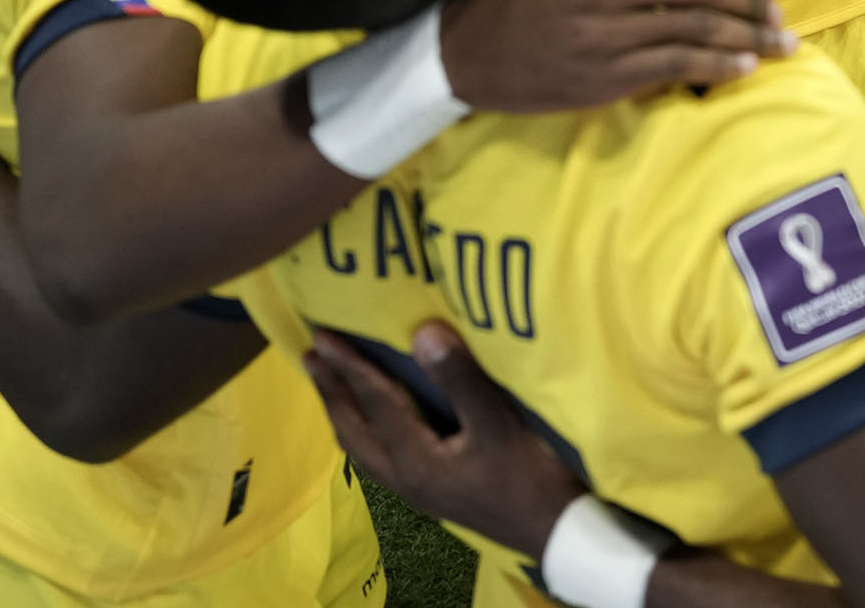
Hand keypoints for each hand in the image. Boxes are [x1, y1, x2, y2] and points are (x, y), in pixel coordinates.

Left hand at [306, 323, 582, 556]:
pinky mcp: (430, 492)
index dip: (348, 366)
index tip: (321, 336)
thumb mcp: (498, 424)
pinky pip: (379, 455)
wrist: (553, 531)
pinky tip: (378, 423)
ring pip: (363, 447)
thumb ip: (460, 379)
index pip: (374, 402)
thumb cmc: (529, 475)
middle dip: (331, 392)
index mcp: (415, 458)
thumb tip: (422, 333)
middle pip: (354, 430)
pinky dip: (366, 430)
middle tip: (311, 356)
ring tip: (333, 386)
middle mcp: (404, 476)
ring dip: (344, 412)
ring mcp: (415, 488)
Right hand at [438, 0, 791, 111]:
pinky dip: (717, 66)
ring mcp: (602, 32)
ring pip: (694, 29)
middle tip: (781, 15)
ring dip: (747, 38)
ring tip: (782, 45)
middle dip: (750, 3)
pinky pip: (674, 67)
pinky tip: (746, 68)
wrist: (469, 49)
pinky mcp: (602, 76)